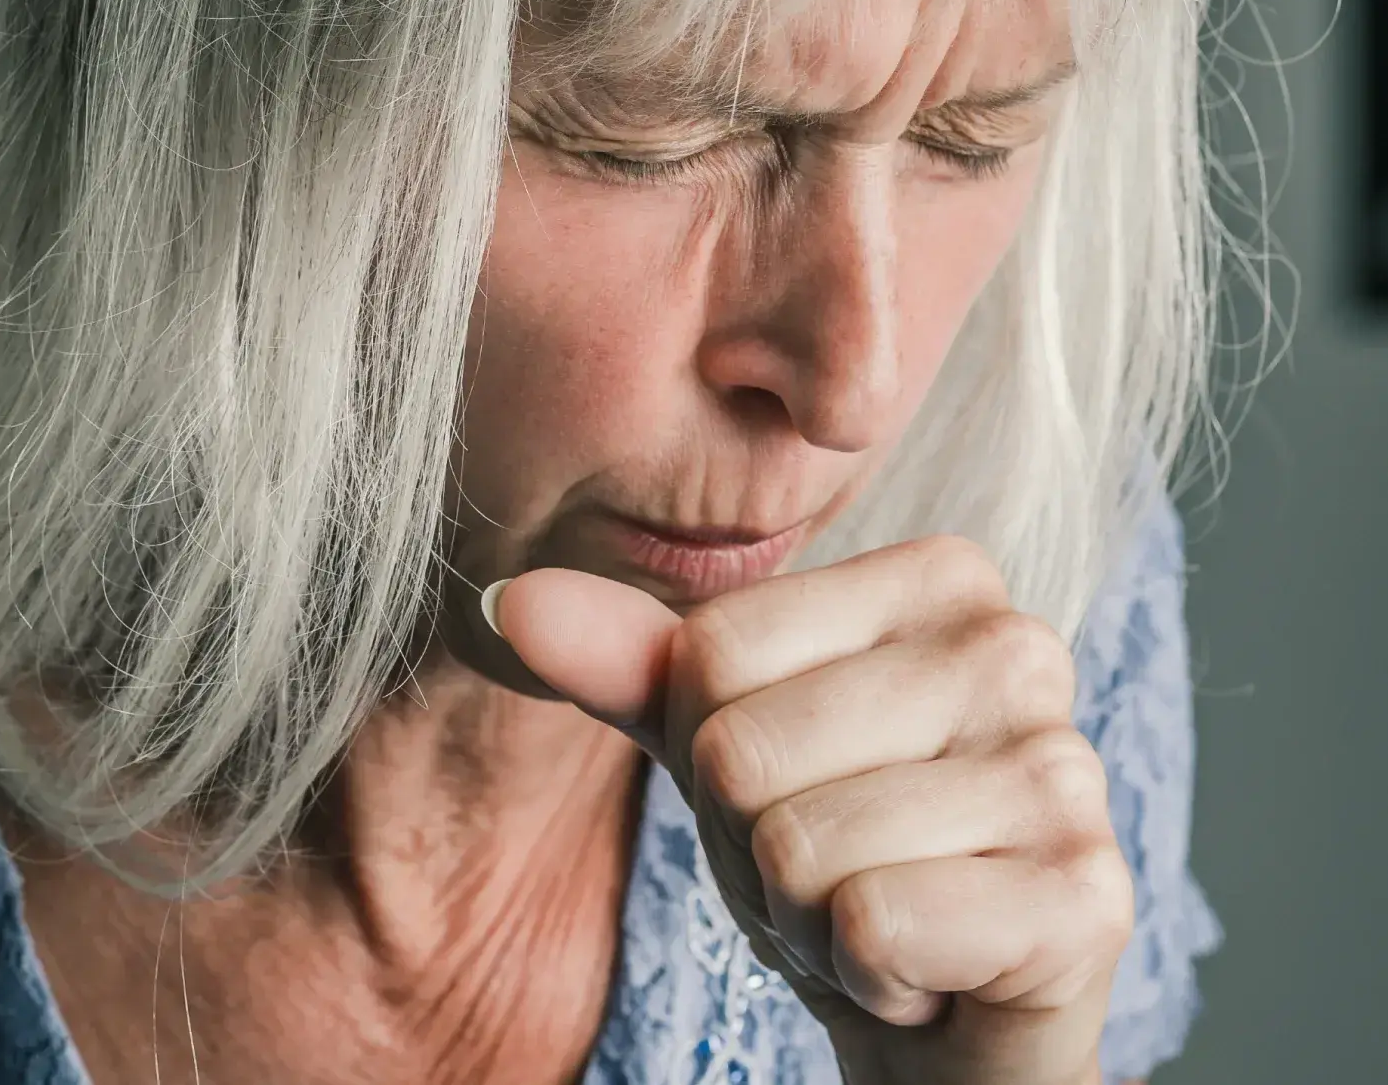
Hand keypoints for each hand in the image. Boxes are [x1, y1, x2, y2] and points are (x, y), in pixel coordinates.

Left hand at [487, 537, 1129, 1084]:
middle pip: (744, 748)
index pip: (710, 651)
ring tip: (879, 915)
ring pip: (799, 844)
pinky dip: (865, 971)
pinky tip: (924, 967)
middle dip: (755, 842)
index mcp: (940, 578)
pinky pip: (872, 922)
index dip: (710, 747)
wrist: (946, 1018)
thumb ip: (626, 663)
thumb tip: (514, 601)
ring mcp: (1064, 771)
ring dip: (807, 915)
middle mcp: (1019, 650)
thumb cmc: (835, 849)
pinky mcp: (1083, 897)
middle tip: (835, 868)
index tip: (792, 785)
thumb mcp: (714, 741)